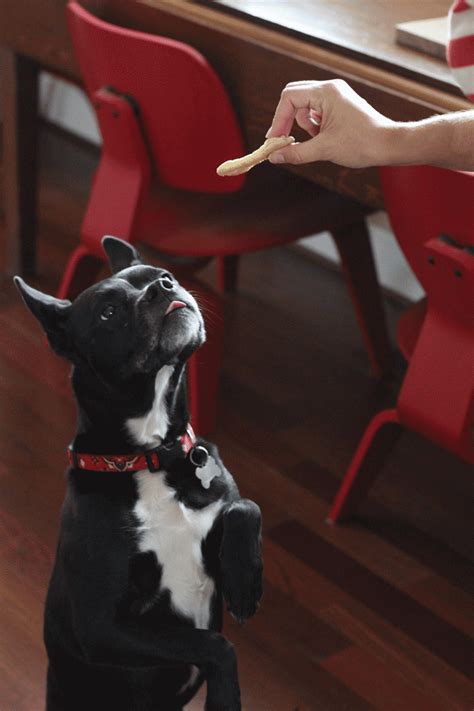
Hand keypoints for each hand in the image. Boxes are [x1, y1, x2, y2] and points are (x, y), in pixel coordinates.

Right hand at [266, 79, 394, 168]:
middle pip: (294, 98)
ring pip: (305, 107)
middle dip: (288, 121)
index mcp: (326, 92)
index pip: (289, 97)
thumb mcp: (324, 150)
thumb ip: (296, 153)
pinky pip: (317, 111)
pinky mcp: (340, 104)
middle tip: (284, 141)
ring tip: (318, 140)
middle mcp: (330, 88)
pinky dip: (315, 126)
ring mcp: (336, 95)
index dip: (278, 119)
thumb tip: (274, 157)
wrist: (388, 145)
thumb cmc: (361, 143)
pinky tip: (325, 138)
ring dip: (304, 126)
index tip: (275, 140)